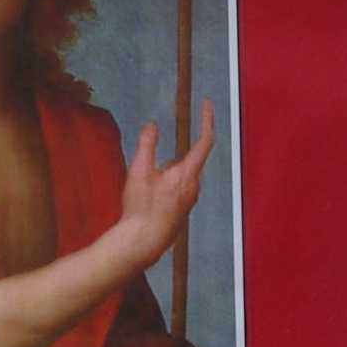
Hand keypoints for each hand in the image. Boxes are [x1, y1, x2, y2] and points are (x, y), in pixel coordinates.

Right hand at [110, 102, 216, 267]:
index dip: (207, 120)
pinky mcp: (184, 209)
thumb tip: (152, 124)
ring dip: (164, 174)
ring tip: (144, 192)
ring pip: (180, 175)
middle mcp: (194, 186)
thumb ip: (147, 144)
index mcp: (187, 174)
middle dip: (168, 160)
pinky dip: (164, 186)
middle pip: (187, 159)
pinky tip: (149, 201)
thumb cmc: (141, 209)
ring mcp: (190, 199)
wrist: (142, 243)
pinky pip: (177, 188)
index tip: (206, 104)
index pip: (205, 141)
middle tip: (147, 174)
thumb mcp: (139, 171)